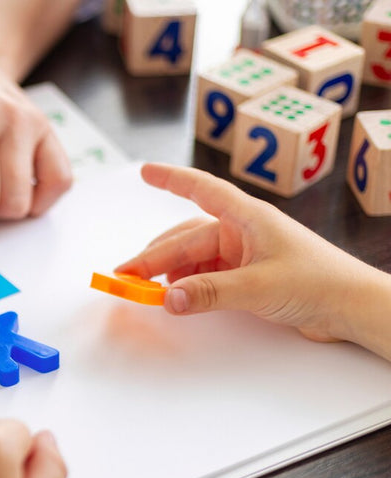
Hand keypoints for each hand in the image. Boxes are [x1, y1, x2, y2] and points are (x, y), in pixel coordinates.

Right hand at [117, 163, 390, 349]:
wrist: (350, 306)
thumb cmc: (318, 282)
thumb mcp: (258, 286)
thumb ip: (209, 293)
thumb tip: (167, 298)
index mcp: (248, 217)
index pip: (202, 190)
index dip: (171, 179)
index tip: (144, 171)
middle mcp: (243, 231)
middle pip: (186, 237)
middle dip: (154, 256)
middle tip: (126, 277)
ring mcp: (244, 254)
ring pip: (194, 258)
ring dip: (169, 272)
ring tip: (148, 290)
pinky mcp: (247, 276)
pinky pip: (206, 274)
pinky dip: (187, 284)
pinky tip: (176, 295)